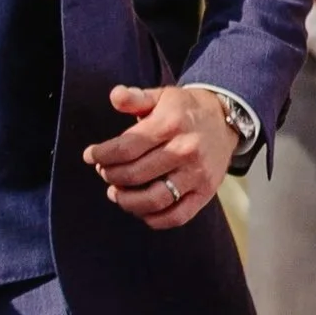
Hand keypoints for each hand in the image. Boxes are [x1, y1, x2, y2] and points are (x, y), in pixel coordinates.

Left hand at [86, 81, 238, 229]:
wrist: (225, 119)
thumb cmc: (184, 109)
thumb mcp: (161, 96)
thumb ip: (135, 98)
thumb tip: (114, 95)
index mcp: (170, 124)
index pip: (127, 147)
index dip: (103, 155)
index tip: (90, 156)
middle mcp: (186, 150)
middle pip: (136, 174)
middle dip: (111, 176)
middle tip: (104, 172)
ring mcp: (197, 174)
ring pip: (154, 199)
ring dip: (127, 201)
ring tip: (115, 192)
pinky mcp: (205, 193)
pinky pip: (177, 216)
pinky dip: (154, 219)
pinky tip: (140, 209)